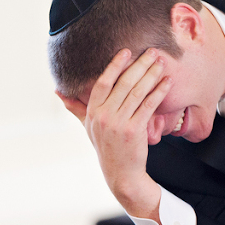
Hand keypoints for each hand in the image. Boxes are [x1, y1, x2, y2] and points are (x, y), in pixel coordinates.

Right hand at [56, 48, 171, 220]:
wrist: (120, 174)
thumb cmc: (105, 147)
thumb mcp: (87, 127)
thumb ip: (75, 107)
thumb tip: (58, 92)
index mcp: (93, 112)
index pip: (103, 83)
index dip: (115, 65)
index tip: (126, 51)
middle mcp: (104, 116)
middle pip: (123, 84)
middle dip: (139, 65)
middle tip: (152, 51)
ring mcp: (118, 123)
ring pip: (137, 92)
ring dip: (151, 75)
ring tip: (161, 63)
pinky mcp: (134, 130)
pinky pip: (147, 106)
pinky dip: (158, 92)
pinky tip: (167, 82)